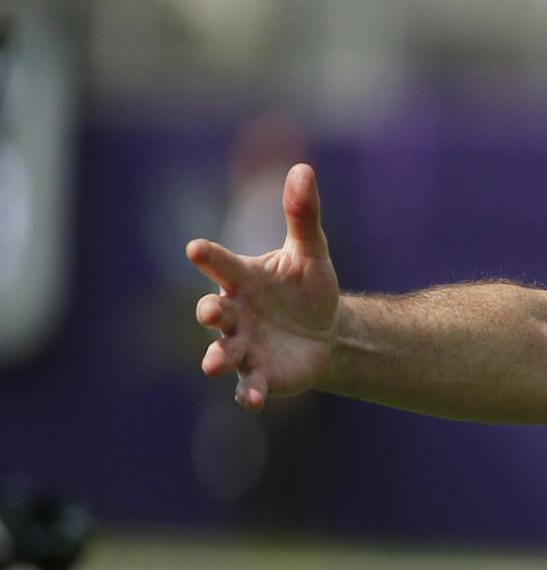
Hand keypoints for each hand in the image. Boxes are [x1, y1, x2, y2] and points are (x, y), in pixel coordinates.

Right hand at [186, 164, 341, 410]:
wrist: (327, 333)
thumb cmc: (309, 288)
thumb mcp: (312, 253)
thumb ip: (302, 215)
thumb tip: (303, 169)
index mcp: (243, 278)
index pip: (220, 264)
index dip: (208, 257)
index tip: (195, 248)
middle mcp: (235, 312)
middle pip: (214, 312)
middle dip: (210, 312)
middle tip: (211, 312)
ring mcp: (243, 345)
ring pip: (223, 352)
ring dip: (216, 358)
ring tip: (215, 364)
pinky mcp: (259, 374)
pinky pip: (248, 386)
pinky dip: (249, 393)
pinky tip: (254, 401)